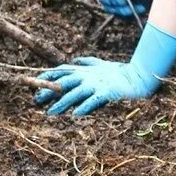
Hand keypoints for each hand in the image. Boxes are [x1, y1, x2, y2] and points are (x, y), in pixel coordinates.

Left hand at [35, 22, 175, 115]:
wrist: (138, 76)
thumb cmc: (121, 72)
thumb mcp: (103, 65)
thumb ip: (89, 63)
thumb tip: (77, 60)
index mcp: (86, 71)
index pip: (62, 70)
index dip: (48, 75)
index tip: (36, 80)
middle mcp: (88, 77)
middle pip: (63, 83)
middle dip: (48, 91)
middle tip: (36, 100)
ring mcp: (96, 84)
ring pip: (74, 94)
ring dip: (61, 103)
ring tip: (50, 113)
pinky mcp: (106, 92)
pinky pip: (93, 100)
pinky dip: (84, 107)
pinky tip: (76, 115)